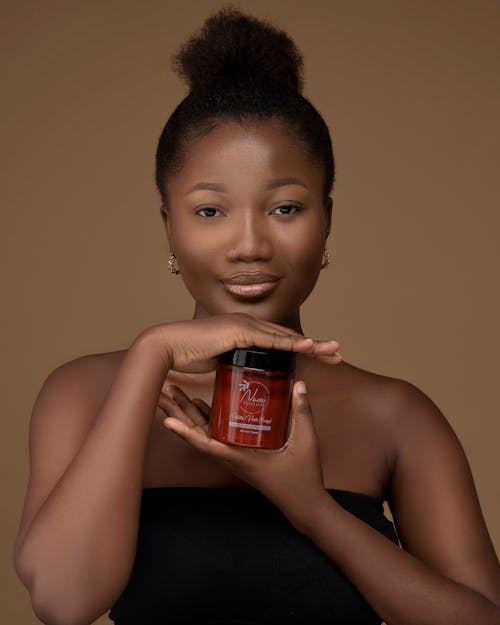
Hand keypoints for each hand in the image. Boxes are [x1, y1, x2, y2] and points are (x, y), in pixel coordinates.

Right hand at [140, 313, 340, 372]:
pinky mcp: (238, 332)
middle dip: (315, 345)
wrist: (167, 347)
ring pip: (285, 336)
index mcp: (244, 332)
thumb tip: (238, 375)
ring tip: (333, 351)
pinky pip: (270, 339)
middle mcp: (248, 325)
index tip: (320, 355)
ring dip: (312, 344)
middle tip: (337, 352)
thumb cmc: (186, 355)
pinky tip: (308, 346)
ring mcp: (244, 326)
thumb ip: (231, 363)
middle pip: (289, 336)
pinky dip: (291, 342)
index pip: (279, 340)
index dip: (301, 347)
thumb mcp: (216, 361)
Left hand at [159, 380, 328, 528]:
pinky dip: (204, 420)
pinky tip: (200, 405)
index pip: (208, 445)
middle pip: (197, 436)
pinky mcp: (239, 456)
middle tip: (163, 392)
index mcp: (242, 459)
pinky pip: (215, 436)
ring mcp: (234, 458)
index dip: (186, 433)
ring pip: (203, 435)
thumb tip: (299, 385)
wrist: (303, 504)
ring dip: (186, 415)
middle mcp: (232, 458)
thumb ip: (302, 413)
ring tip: (173, 394)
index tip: (167, 420)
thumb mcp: (306, 443)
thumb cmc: (303, 477)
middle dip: (178, 413)